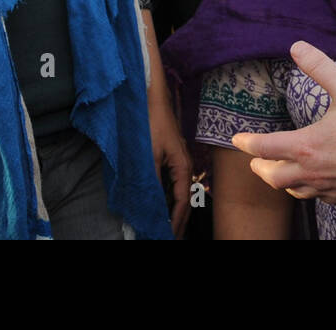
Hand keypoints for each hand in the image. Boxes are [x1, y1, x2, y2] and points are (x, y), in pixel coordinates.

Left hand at [148, 95, 191, 237]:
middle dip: (180, 220)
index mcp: (182, 167)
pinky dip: (172, 198)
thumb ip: (152, 179)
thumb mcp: (149, 154)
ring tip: (170, 227)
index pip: (181, 200)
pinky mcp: (173, 156)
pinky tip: (165, 203)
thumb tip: (152, 203)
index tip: (168, 235)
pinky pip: (176, 183)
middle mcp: (184, 165)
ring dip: (177, 210)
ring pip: (181, 192)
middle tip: (172, 236)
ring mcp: (180, 160)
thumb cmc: (152, 124)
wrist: (153, 99)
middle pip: (185, 199)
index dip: (175, 220)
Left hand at [232, 41, 335, 204]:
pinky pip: (318, 198)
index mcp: (305, 146)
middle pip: (273, 177)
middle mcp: (311, 172)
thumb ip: (320, 67)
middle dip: (261, 167)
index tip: (237, 140)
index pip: (265, 148)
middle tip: (255, 160)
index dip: (247, 143)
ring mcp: (327, 187)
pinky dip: (308, 189)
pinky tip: (315, 183)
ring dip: (282, 181)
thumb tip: (297, 46)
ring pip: (294, 191)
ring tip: (280, 172)